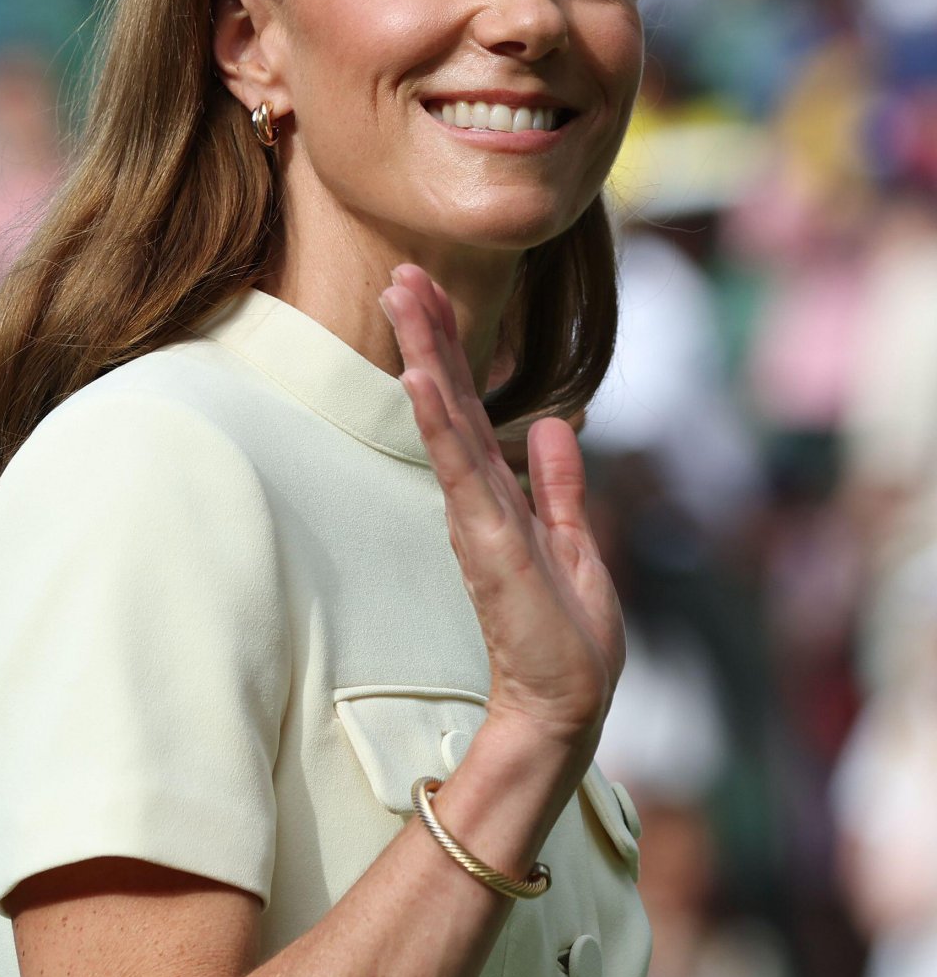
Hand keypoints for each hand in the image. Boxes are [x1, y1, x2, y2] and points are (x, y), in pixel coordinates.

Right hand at [380, 265, 623, 759]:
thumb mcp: (575, 542)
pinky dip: (437, 421)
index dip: (451, 350)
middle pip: (449, 401)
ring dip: (426, 357)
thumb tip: (553, 424)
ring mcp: (477, 517)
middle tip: (402, 273)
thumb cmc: (567, 638)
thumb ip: (559, 485)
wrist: (569, 703)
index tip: (431, 292)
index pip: (469, 409)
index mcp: (498, 495)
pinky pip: (457, 469)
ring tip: (404, 298)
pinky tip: (420, 378)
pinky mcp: (485, 542)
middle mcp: (478, 498)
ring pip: (446, 422)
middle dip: (428, 335)